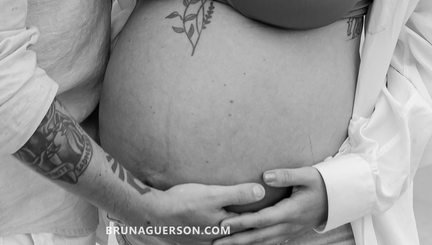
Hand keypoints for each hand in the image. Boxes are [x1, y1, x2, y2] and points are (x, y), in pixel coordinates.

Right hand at [133, 181, 265, 244]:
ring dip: (237, 237)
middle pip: (239, 238)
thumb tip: (261, 191)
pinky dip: (221, 238)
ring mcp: (204, 242)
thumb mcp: (212, 194)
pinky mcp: (193, 240)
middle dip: (252, 234)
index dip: (263, 222)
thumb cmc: (182, 202)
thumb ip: (237, 194)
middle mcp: (216, 240)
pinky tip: (219, 233)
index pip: (249, 227)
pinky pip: (213, 241)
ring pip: (226, 241)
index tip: (278, 219)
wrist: (153, 214)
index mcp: (224, 229)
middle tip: (270, 233)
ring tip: (247, 234)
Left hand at [214, 168, 328, 244]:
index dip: (241, 222)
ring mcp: (289, 232)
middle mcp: (287, 226)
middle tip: (216, 241)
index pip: (261, 220)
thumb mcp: (307, 175)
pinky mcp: (289, 233)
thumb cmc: (321, 184)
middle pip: (257, 236)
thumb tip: (265, 176)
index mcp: (289, 212)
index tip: (223, 223)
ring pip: (262, 242)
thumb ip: (286, 175)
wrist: (338, 199)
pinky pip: (269, 242)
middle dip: (235, 240)